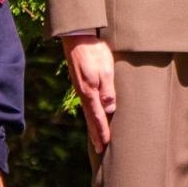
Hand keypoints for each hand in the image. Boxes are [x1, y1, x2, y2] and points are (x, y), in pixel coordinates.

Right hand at [62, 34, 116, 152]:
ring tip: (97, 137)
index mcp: (90, 92)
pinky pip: (87, 102)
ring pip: (88, 111)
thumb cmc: (94, 51)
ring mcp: (81, 87)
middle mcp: (83, 93)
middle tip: (99, 149)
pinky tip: (93, 114)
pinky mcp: (81, 82)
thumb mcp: (106, 69)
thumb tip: (109, 110)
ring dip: (93, 125)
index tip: (104, 146)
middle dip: (95, 134)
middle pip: (90, 118)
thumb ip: (108, 90)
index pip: (97, 117)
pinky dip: (90, 113)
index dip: (102, 132)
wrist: (78, 36)